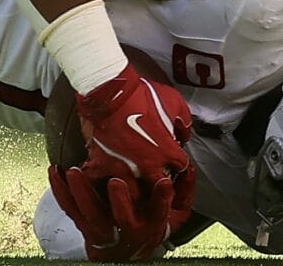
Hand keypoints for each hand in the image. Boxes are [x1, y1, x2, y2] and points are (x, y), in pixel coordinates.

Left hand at [49, 163, 180, 260]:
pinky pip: (69, 209)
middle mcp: (127, 228)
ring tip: (74, 171)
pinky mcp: (83, 225)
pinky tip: (55, 172)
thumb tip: (188, 167)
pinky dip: (60, 191)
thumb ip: (183, 191)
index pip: (159, 211)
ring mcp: (103, 228)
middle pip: (123, 218)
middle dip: (121, 201)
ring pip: (91, 214)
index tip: (164, 182)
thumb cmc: (150, 223)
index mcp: (150, 223)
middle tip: (115, 181)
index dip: (163, 199)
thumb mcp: (175, 214)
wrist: (124, 253)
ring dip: (82, 193)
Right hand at [71, 67, 195, 230]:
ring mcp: (123, 168)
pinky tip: (102, 175)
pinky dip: (100, 178)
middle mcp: (146, 166)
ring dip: (133, 185)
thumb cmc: (140, 94)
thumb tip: (182, 132)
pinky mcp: (101, 164)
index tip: (173, 158)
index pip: (180, 168)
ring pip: (131, 191)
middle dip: (158, 180)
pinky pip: (99, 181)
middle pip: (157, 187)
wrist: (109, 90)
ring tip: (131, 175)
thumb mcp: (174, 101)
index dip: (177, 161)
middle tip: (154, 171)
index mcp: (166, 152)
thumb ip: (184, 122)